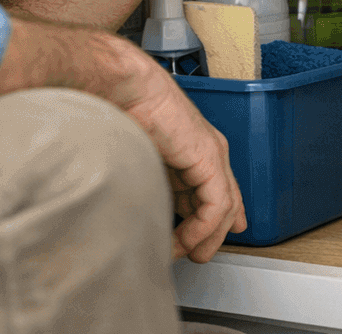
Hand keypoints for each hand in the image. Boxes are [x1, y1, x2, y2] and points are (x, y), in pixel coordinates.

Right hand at [112, 56, 247, 261]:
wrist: (120, 85)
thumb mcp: (135, 155)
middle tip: (196, 255)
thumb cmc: (117, 107)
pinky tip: (186, 241)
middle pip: (222, 200)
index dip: (207, 218)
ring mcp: (211, 153)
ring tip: (188, 254)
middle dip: (211, 232)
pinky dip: (203, 228)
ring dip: (205, 237)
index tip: (197, 242)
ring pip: (223, 207)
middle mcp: (204, 149)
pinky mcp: (210, 158)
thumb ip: (145, 180)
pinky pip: (216, 205)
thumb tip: (136, 208)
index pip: (208, 189)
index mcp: (187, 147)